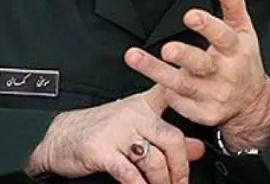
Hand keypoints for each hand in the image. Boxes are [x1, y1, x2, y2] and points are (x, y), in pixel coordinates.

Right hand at [26, 85, 205, 183]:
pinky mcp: (102, 149)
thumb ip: (169, 137)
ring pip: (154, 159)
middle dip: (181, 167)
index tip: (207, 104)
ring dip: (163, 182)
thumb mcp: (137, 127)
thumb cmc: (103, 130)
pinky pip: (129, 172)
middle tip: (181, 182)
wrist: (62, 136)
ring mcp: (117, 131)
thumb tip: (199, 148)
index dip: (190, 96)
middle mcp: (132, 114)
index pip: (172, 95)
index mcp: (143, 105)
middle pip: (172, 138)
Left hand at [124, 0, 269, 150]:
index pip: (223, 35)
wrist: (253, 101)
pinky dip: (167, 94)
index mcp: (236, 48)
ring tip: (132, 57)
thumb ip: (232, 1)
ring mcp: (215, 95)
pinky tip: (155, 84)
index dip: (207, 26)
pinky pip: (180, 103)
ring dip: (155, 71)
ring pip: (182, 84)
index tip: (189, 15)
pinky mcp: (204, 113)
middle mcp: (225, 72)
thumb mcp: (243, 28)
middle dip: (184, 57)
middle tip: (167, 49)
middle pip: (202, 64)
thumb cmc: (242, 58)